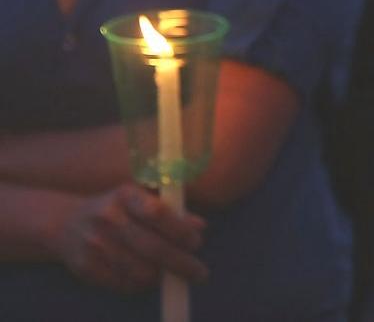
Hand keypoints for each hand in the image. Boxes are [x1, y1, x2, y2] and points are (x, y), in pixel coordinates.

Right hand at [54, 184, 206, 292]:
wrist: (65, 223)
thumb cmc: (117, 209)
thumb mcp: (141, 199)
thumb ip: (171, 210)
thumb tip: (200, 226)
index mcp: (125, 195)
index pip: (157, 212)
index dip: (180, 230)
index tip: (196, 242)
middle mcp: (108, 218)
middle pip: (153, 248)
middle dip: (182, 263)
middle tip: (200, 272)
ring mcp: (94, 244)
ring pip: (140, 271)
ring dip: (162, 276)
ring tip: (171, 273)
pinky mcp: (85, 267)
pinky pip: (123, 284)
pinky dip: (141, 285)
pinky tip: (148, 277)